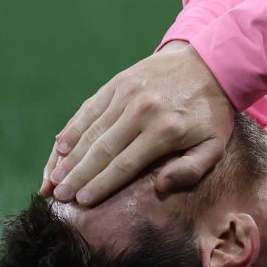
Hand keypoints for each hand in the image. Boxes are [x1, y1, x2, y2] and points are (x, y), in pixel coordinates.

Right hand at [42, 41, 234, 205]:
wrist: (209, 64)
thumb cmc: (209, 113)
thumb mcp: (214, 144)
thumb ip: (192, 169)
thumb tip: (160, 186)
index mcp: (166, 130)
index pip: (124, 165)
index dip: (101, 185)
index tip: (81, 202)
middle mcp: (143, 111)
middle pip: (102, 150)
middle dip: (77, 177)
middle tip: (59, 197)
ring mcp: (128, 94)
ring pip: (90, 132)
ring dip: (68, 158)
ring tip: (53, 180)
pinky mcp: (117, 83)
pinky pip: (88, 110)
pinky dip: (71, 130)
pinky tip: (58, 149)